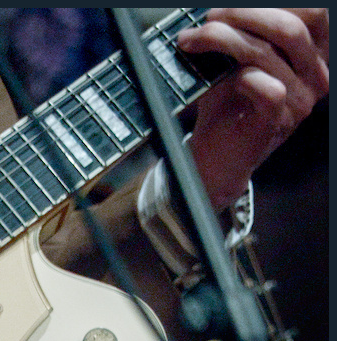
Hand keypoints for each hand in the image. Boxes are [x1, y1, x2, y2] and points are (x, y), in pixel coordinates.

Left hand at [178, 8, 328, 208]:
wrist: (214, 156)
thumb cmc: (227, 105)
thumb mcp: (237, 60)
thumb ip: (242, 33)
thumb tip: (222, 8)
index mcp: (311, 53)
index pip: (310, 13)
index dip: (273, 3)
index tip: (231, 4)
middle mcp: (314, 75)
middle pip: (290, 27)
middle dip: (244, 14)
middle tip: (210, 18)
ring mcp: (299, 100)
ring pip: (269, 54)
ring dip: (225, 40)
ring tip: (195, 40)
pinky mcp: (277, 122)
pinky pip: (268, 88)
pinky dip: (242, 77)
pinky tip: (225, 80)